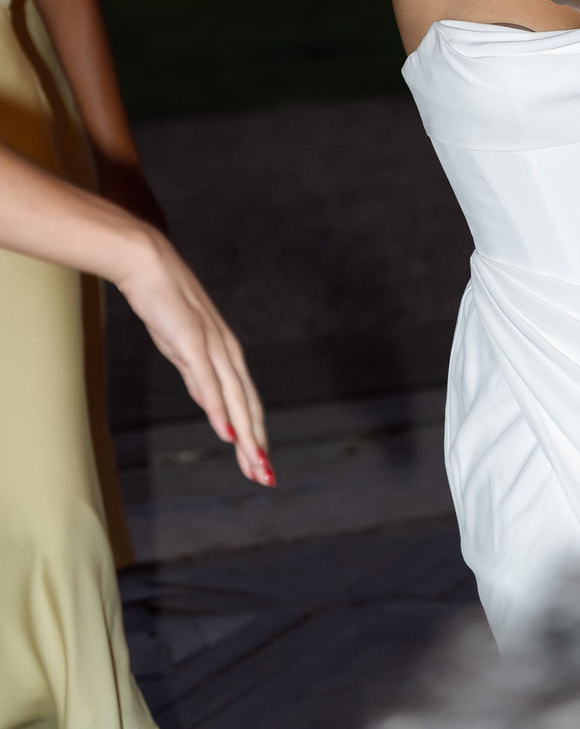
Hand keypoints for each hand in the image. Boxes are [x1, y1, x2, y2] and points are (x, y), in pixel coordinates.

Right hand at [113, 230, 272, 486]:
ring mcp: (212, 346)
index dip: (255, 434)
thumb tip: (211, 405)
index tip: (260, 464)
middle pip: (248, 406)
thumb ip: (198, 376)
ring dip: (246, 435)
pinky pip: (209, 381)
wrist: (150, 264)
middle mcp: (227, 352)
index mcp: (226, 354)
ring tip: (255, 464)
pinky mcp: (192, 341)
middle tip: (266, 477)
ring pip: (235, 399)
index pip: (246, 402)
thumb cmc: (166, 305)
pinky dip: (220, 408)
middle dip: (257, 444)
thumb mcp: (183, 348)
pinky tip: (227, 432)